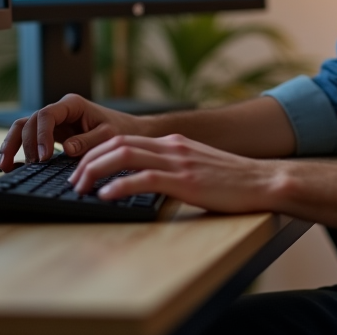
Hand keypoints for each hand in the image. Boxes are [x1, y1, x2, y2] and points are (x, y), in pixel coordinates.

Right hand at [0, 94, 145, 170]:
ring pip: (23, 127)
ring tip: (4, 165)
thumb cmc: (120, 129)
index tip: (44, 156)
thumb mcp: (109, 136)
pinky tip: (9, 164)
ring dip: (11, 144)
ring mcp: (52, 121)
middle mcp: (58, 110)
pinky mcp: (50, 134)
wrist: (127, 130)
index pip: (47, 115)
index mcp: (72, 104)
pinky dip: (17, 149)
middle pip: (30, 121)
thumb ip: (88, 141)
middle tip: (33, 166)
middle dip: (26, 143)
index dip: (41, 135)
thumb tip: (67, 149)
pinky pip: (28, 138)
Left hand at [68, 133, 286, 213]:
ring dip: (96, 170)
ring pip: (124, 156)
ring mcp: (178, 161)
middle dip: (88, 159)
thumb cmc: (233, 181)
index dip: (97, 152)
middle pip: (117, 143)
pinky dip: (119, 186)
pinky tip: (105, 196)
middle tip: (73, 179)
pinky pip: (144, 179)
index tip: (82, 168)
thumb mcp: (197, 167)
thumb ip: (174, 168)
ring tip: (80, 187)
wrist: (263, 181)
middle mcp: (171, 146)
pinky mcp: (185, 180)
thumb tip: (149, 182)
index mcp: (172, 143)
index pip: (124, 139)